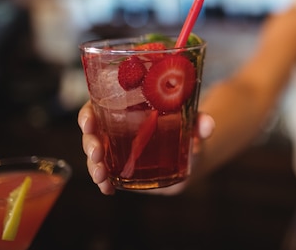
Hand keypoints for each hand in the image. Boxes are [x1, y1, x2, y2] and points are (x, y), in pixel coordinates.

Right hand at [77, 100, 214, 195]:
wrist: (194, 150)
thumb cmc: (189, 127)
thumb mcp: (194, 120)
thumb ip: (202, 121)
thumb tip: (207, 126)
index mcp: (127, 107)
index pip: (98, 106)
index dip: (88, 114)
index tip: (89, 121)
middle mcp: (117, 128)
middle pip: (93, 133)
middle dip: (89, 143)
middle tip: (97, 151)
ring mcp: (118, 149)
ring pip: (96, 156)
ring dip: (93, 166)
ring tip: (100, 175)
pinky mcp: (124, 168)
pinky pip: (108, 174)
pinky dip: (105, 183)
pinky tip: (107, 190)